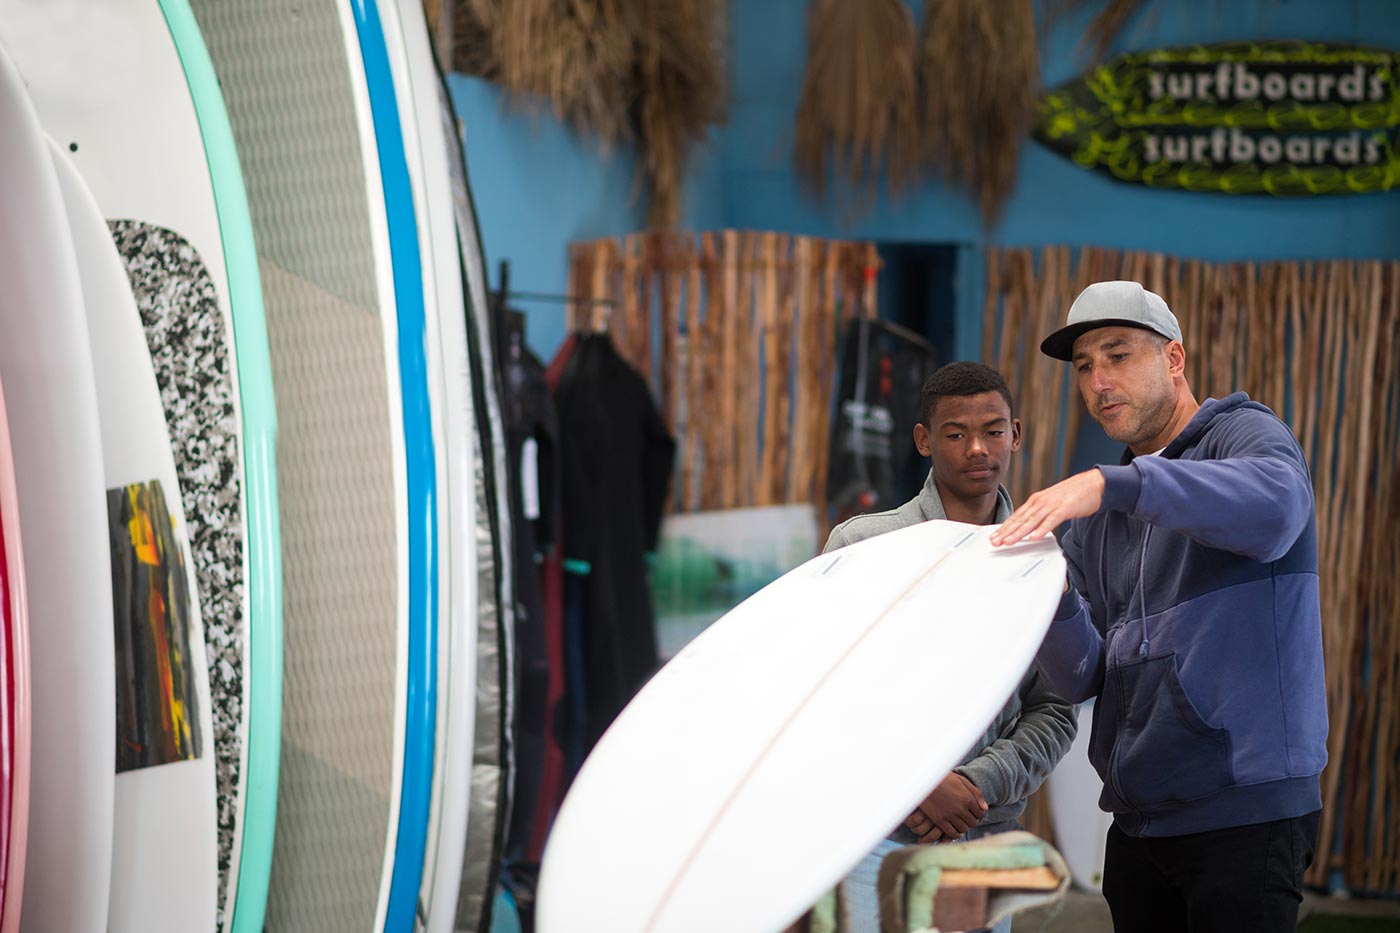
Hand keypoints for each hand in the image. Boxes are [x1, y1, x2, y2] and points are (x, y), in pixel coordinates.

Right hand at [904, 772, 987, 842]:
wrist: (924, 780)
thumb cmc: (944, 778)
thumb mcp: (962, 781)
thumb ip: (976, 794)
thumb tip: (985, 808)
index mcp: (967, 799)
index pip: (981, 813)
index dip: (980, 814)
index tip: (975, 813)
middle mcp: (960, 809)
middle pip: (973, 823)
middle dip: (972, 821)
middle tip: (968, 818)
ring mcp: (950, 815)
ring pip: (963, 829)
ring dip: (964, 827)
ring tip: (960, 822)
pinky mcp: (940, 820)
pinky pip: (952, 833)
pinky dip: (955, 833)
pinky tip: (954, 828)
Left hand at [990, 469, 1104, 546]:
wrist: (1093, 484)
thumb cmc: (1073, 495)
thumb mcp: (1051, 504)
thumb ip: (1040, 514)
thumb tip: (1028, 527)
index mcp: (1036, 501)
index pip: (1016, 516)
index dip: (1004, 527)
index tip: (993, 537)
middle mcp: (1041, 502)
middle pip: (1020, 519)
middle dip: (1006, 532)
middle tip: (994, 542)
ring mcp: (1052, 505)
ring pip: (1032, 521)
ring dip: (1019, 533)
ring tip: (1008, 542)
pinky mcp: (1065, 508)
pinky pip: (1051, 521)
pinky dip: (1042, 529)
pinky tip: (1034, 537)